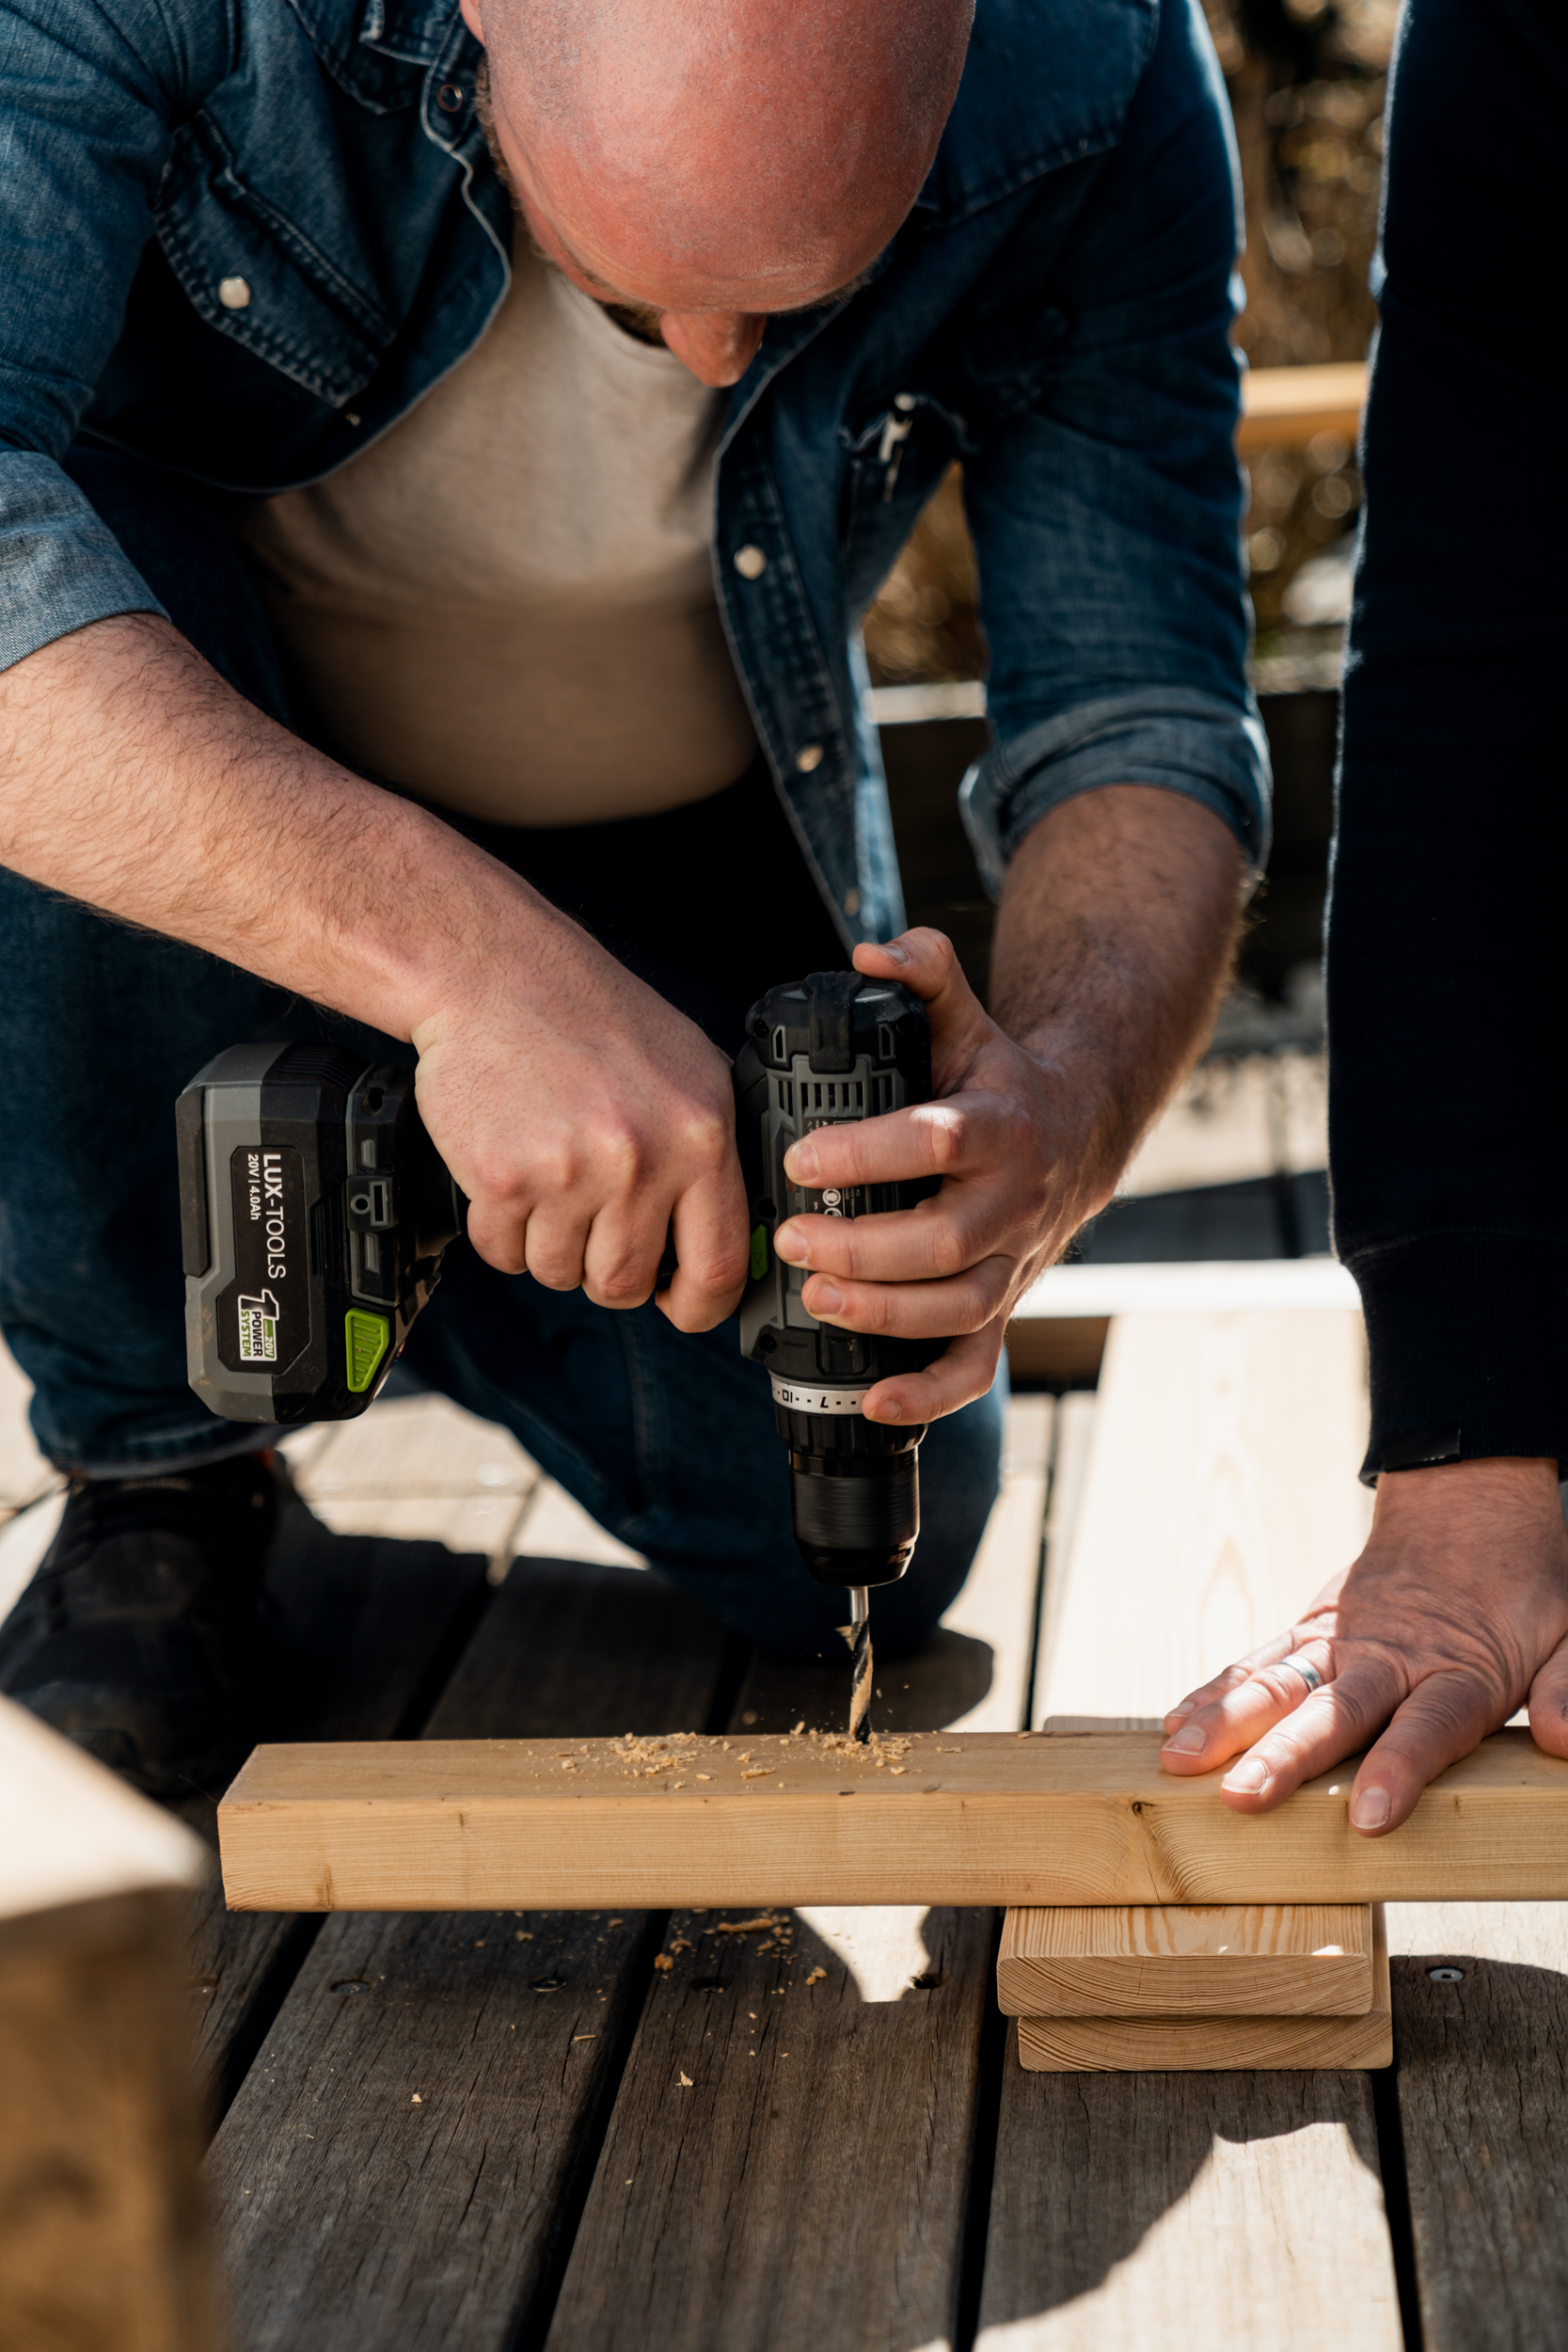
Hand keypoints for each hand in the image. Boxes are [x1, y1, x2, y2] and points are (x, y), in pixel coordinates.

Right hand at [410, 899, 748, 1328]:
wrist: (495, 973)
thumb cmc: (592, 1016)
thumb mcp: (691, 1068)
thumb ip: (715, 1153)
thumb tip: (734, 1238)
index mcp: (700, 1133)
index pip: (719, 1266)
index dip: (700, 1306)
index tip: (682, 1305)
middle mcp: (640, 1158)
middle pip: (626, 1283)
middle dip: (609, 1274)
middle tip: (596, 1229)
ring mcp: (568, 1173)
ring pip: (560, 1273)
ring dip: (552, 1248)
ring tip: (552, 1184)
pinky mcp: (502, 1179)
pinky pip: (504, 1253)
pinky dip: (503, 1233)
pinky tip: (513, 1180)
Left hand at [769, 928, 1115, 1423]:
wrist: (1076, 1136)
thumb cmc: (998, 1081)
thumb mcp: (964, 1019)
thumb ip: (923, 971)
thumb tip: (871, 953)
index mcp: (999, 1128)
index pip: (937, 1141)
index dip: (868, 1153)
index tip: (801, 1156)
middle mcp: (1012, 1202)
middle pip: (943, 1242)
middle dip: (862, 1248)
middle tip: (794, 1238)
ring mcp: (1011, 1262)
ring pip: (956, 1306)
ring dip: (884, 1314)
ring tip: (817, 1298)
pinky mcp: (1001, 1306)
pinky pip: (974, 1364)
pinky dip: (928, 1394)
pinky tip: (875, 1402)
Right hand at [1158, 1455, 1567, 1833]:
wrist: (1470, 1504)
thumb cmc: (1524, 1586)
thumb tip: (1564, 1740)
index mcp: (1458, 1668)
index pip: (1428, 1727)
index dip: (1400, 1769)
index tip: (1370, 1817)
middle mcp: (1390, 1657)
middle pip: (1335, 1711)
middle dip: (1285, 1756)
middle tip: (1241, 1797)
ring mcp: (1342, 1640)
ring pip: (1280, 1681)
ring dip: (1229, 1720)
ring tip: (1180, 1757)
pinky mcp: (1311, 1629)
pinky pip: (1260, 1661)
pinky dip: (1218, 1689)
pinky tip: (1177, 1723)